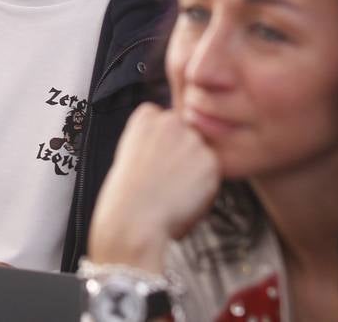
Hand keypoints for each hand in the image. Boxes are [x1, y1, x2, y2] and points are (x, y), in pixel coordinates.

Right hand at [87, 103, 219, 272]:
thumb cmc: (126, 196)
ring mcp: (193, 140)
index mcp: (146, 115)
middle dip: (181, 156)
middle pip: (186, 136)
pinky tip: (182, 200)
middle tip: (164, 181)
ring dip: (194, 173)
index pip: (165, 121)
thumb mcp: (131, 153)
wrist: (134, 221)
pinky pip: (211, 176)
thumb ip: (154, 140)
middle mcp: (171, 121)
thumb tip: (175, 146)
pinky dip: (203, 191)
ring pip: (201, 155)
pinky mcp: (211, 162)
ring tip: (171, 193)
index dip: (160, 147)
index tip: (151, 164)